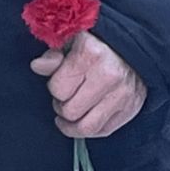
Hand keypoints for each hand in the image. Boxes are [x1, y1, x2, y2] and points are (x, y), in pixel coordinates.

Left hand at [29, 32, 146, 137]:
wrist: (132, 47)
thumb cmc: (95, 44)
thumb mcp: (70, 40)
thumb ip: (52, 56)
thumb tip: (37, 67)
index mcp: (89, 54)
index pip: (58, 89)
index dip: (53, 88)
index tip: (58, 83)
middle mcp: (108, 76)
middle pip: (70, 111)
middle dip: (61, 106)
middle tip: (64, 98)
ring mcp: (122, 95)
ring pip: (87, 127)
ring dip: (72, 124)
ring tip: (69, 113)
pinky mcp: (131, 109)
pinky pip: (104, 131)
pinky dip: (89, 129)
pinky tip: (83, 119)